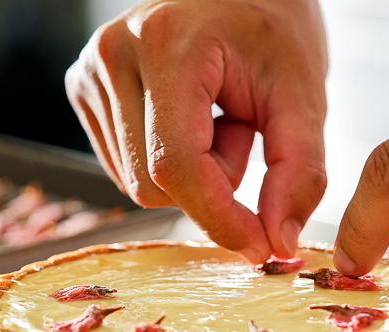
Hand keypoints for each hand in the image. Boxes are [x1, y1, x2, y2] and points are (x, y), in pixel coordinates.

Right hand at [65, 0, 327, 262]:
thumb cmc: (273, 30)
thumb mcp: (303, 95)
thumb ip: (298, 173)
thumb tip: (276, 244)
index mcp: (166, 45)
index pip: (178, 165)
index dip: (221, 218)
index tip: (261, 245)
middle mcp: (113, 55)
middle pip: (154, 185)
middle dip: (212, 183)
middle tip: (243, 132)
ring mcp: (91, 74)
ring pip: (138, 184)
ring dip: (193, 174)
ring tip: (219, 119)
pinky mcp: (86, 93)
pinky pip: (128, 169)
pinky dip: (170, 165)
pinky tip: (192, 121)